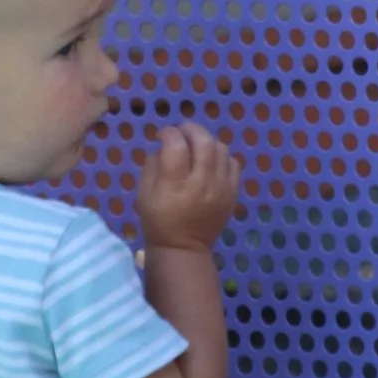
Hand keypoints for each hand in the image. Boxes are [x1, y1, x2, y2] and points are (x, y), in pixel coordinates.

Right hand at [135, 121, 239, 250]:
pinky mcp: (232, 194)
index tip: (162, 135)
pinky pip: (233, 164)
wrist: (183, 249)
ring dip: (207, 141)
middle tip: (182, 131)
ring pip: (221, 149)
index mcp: (175, 184)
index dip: (168, 133)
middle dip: (191, 129)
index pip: (176, 145)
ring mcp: (221, 189)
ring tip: (196, 146)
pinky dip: (222, 157)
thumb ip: (153, 163)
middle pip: (203, 141)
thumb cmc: (158, 220)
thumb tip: (164, 145)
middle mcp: (201, 183)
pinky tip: (211, 161)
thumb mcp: (144, 192)